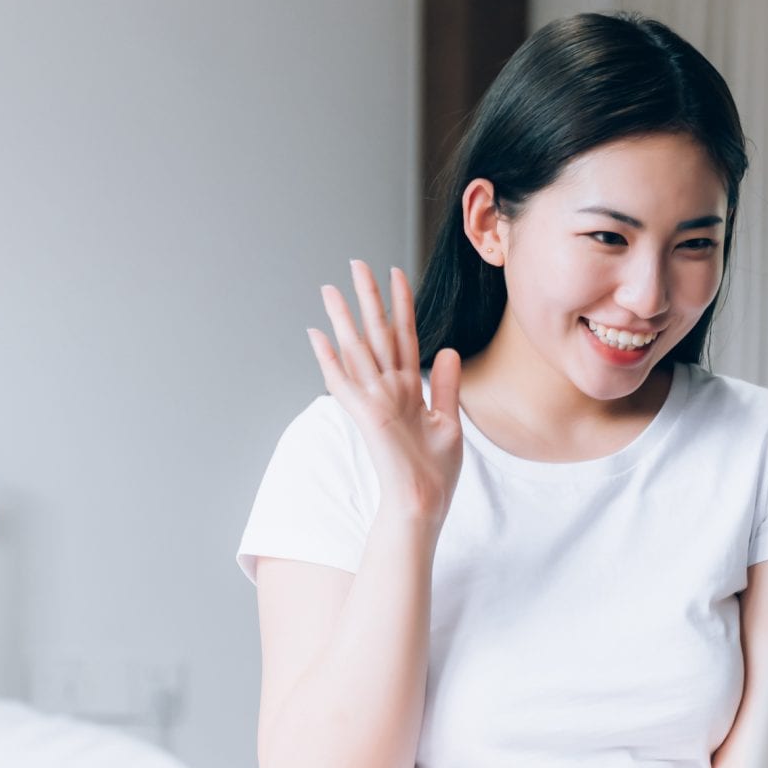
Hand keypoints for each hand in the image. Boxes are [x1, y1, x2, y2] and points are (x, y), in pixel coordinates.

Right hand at [308, 260, 462, 519]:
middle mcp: (389, 389)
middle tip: (356, 263)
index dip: (401, 303)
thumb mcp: (450, 422)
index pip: (404, 335)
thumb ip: (445, 385)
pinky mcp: (365, 415)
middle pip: (377, 333)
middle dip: (368, 297)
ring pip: (357, 349)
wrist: (425, 504)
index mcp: (409, 389)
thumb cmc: (435, 473)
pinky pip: (343, 381)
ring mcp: (375, 401)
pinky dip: (329, 358)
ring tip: (329, 288)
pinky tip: (318, 335)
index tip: (397, 272)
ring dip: (343, 318)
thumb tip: (448, 350)